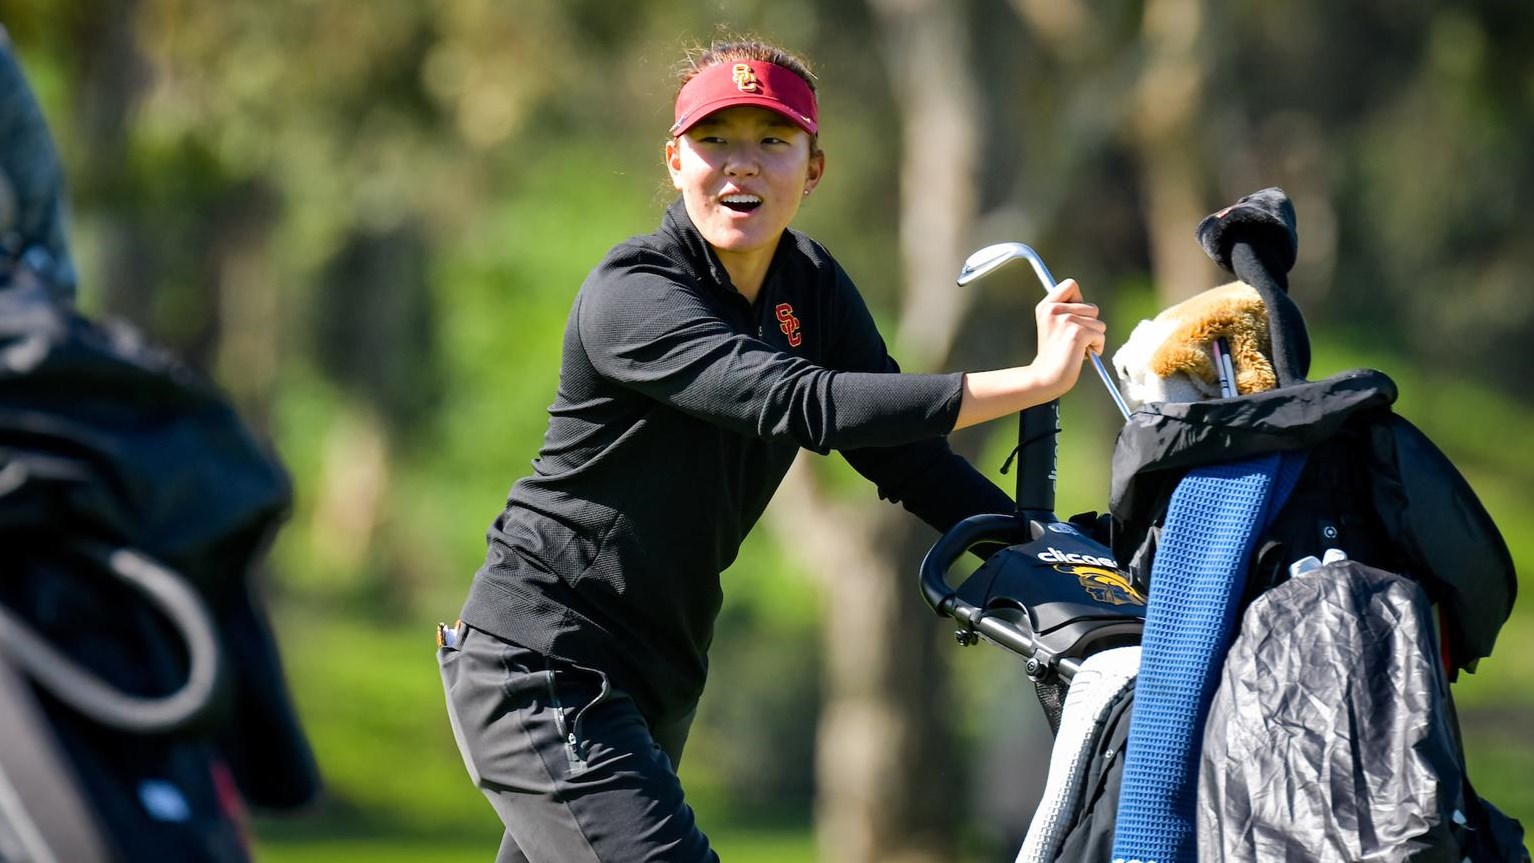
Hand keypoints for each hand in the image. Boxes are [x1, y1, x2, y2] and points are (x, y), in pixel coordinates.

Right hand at [1031, 278, 1106, 400]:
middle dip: (1089, 325)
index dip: (1078, 301)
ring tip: (1077, 349)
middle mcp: (1054, 310)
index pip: (1071, 285)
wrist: (1046, 378)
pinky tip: (1082, 355)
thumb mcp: (1053, 325)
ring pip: (1099, 323)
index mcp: (1046, 306)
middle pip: (1092, 307)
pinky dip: (1097, 347)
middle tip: (1073, 341)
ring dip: (1093, 338)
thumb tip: (1089, 305)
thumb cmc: (1054, 355)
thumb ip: (1066, 310)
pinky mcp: (1077, 333)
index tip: (1071, 318)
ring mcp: (1066, 321)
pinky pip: (1100, 335)